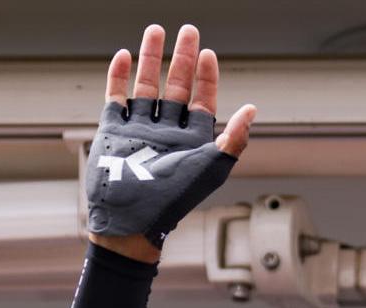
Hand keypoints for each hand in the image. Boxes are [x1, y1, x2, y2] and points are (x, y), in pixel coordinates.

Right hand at [86, 24, 256, 262]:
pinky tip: (123, 56)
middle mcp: (167, 133)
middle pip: (176, 87)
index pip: (203, 100)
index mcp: (193, 141)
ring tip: (155, 31)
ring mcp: (139, 130)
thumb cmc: (174, 200)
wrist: (131, 219)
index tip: (207, 52)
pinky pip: (116, 99)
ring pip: (146, 86)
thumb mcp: (212, 168)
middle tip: (186, 30)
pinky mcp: (113, 132)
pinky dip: (118, 78)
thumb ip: (234, 138)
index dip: (207, 77)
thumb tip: (252, 109)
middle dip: (182, 58)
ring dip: (151, 59)